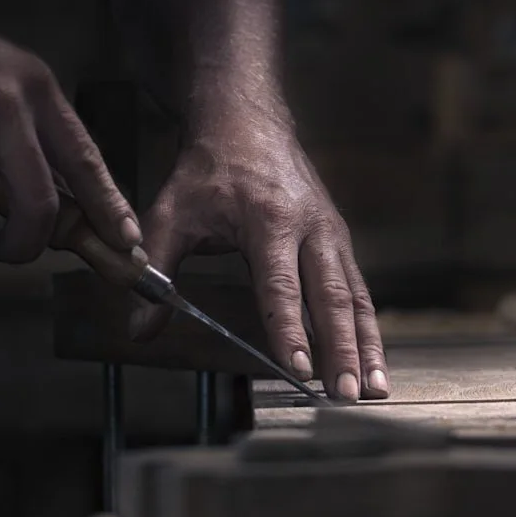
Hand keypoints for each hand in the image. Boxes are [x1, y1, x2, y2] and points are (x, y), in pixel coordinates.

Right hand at [0, 0, 140, 261]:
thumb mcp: (0, 77)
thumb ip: (29, 131)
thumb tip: (55, 204)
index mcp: (37, 89)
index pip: (85, 159)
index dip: (108, 206)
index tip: (127, 242)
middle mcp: (10, 112)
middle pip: (38, 206)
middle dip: (25, 243)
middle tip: (10, 251)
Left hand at [128, 109, 387, 402]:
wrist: (248, 121)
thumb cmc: (208, 170)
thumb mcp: (171, 212)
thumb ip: (157, 268)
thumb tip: (139, 328)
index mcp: (270, 220)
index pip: (281, 286)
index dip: (289, 331)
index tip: (298, 369)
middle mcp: (311, 228)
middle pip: (332, 298)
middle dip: (342, 350)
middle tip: (349, 395)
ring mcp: (332, 234)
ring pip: (356, 297)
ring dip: (367, 346)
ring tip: (376, 390)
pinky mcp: (340, 241)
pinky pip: (359, 290)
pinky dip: (368, 329)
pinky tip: (373, 362)